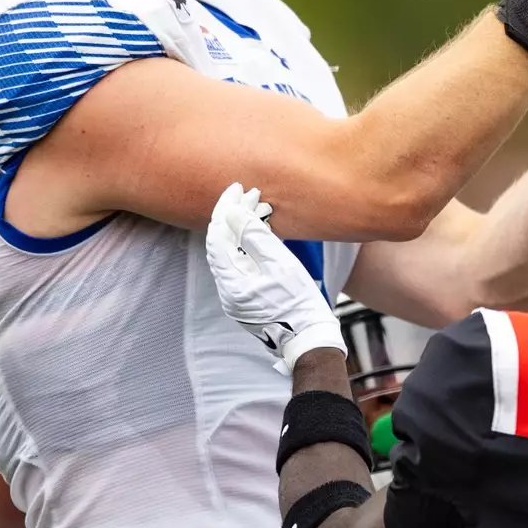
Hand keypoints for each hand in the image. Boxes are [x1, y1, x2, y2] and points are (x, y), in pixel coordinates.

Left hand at [206, 183, 345, 369]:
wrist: (309, 338)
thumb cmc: (300, 303)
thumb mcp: (281, 265)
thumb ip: (256, 237)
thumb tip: (234, 213)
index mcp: (232, 284)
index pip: (217, 237)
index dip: (225, 209)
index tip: (238, 188)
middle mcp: (227, 291)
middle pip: (219, 244)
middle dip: (231, 216)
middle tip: (247, 193)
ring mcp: (234, 297)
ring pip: (228, 253)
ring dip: (238, 228)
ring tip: (254, 207)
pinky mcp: (244, 299)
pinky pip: (238, 264)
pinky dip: (244, 244)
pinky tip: (257, 232)